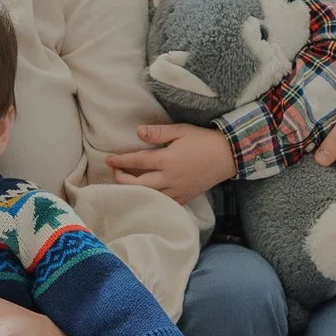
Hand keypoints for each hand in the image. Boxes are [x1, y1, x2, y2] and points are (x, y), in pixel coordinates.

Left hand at [106, 124, 238, 201]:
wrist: (228, 156)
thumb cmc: (203, 140)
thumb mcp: (181, 131)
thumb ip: (158, 133)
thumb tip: (137, 132)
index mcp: (166, 160)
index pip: (136, 162)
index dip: (119, 161)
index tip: (108, 160)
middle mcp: (168, 179)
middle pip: (136, 184)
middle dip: (121, 178)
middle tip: (115, 171)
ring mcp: (176, 191)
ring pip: (148, 196)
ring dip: (133, 190)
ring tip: (125, 182)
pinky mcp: (184, 198)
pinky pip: (162, 203)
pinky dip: (150, 200)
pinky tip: (144, 195)